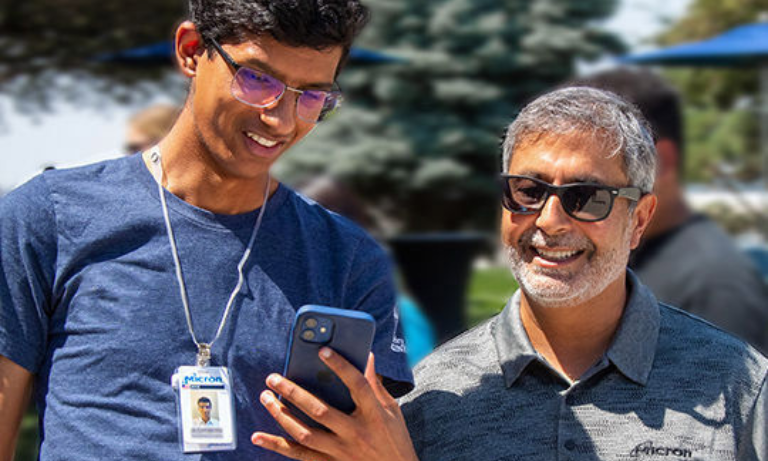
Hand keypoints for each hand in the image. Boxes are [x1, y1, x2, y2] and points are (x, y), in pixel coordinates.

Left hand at [251, 349, 418, 460]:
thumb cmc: (395, 440)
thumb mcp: (391, 410)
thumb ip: (375, 384)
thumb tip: (367, 355)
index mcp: (374, 415)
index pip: (357, 386)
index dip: (341, 367)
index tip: (322, 350)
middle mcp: (355, 434)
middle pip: (320, 411)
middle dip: (294, 393)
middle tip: (273, 377)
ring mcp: (341, 452)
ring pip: (304, 434)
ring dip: (281, 415)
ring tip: (265, 397)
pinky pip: (299, 455)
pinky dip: (276, 446)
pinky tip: (258, 437)